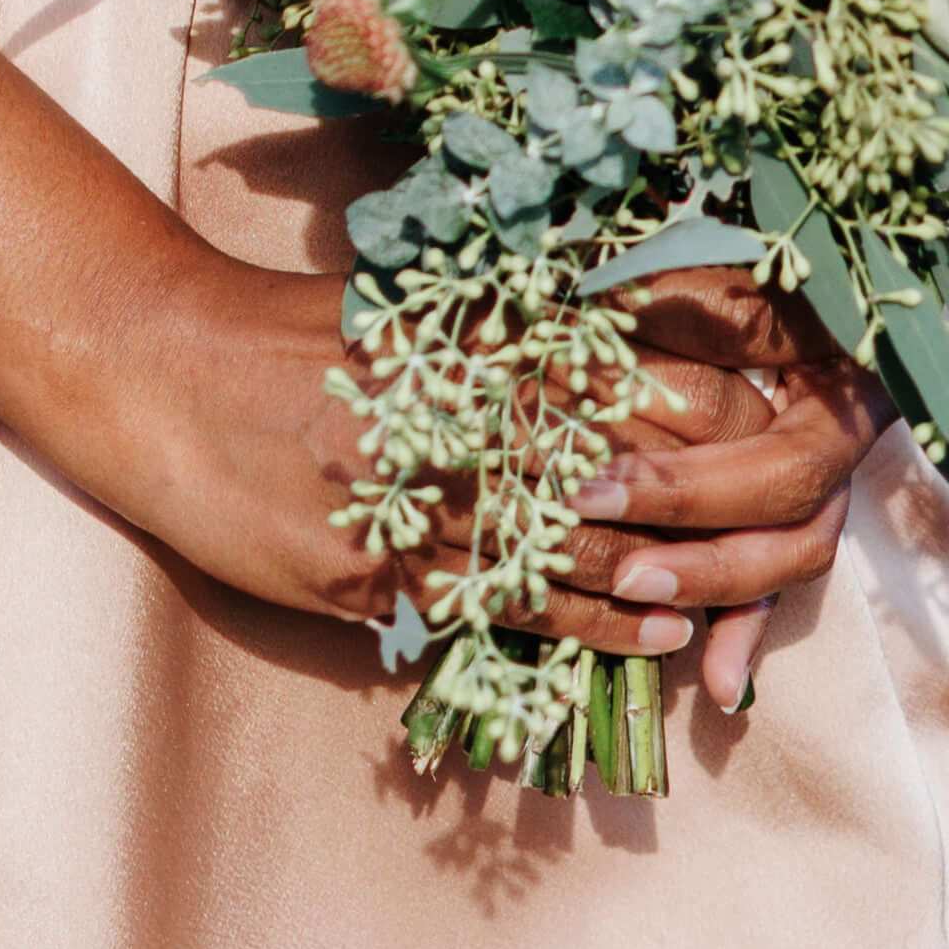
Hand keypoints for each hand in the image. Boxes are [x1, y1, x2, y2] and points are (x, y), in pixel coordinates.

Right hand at [51, 258, 866, 692]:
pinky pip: (506, 607)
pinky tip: (650, 638)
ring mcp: (416, 493)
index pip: (629, 362)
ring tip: (731, 596)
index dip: (716, 398)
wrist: (159, 377)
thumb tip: (621, 337)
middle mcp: (455, 407)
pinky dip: (590, 628)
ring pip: (577, 547)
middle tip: (790, 519)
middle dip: (712, 496)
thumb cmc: (289, 337)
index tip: (787, 413)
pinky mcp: (376, 569)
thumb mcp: (410, 310)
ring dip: (667, 577)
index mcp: (471, 332)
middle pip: (624, 459)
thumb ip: (509, 329)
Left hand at [600, 269, 878, 719]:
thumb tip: (603, 311)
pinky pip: (783, 581)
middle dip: (700, 552)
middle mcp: (843, 443)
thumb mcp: (729, 269)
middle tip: (613, 567)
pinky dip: (749, 632)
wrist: (819, 265)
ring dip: (722, 595)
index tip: (593, 489)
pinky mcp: (795, 508)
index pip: (772, 462)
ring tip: (639, 606)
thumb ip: (689, 299)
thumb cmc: (764, 257)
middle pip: (789, 521)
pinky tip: (720, 689)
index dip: (686, 487)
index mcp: (840, 388)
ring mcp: (826, 480)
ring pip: (792, 558)